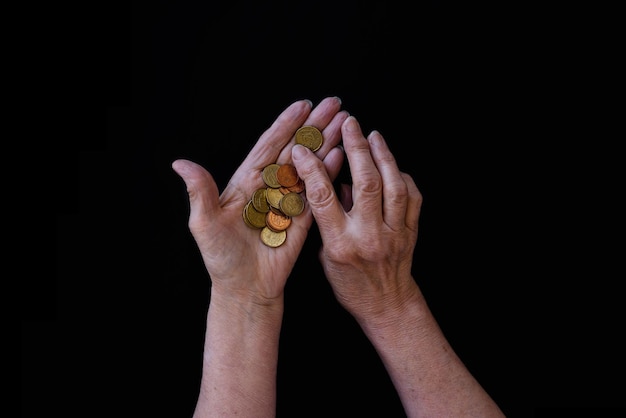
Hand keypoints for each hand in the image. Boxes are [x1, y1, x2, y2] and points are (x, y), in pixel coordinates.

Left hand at [172, 97, 348, 302]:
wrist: (245, 288)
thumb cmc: (221, 258)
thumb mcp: (204, 224)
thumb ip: (199, 192)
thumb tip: (180, 163)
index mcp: (246, 182)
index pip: (268, 146)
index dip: (285, 124)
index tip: (302, 105)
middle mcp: (270, 186)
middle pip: (295, 148)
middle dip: (314, 126)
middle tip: (334, 103)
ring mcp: (288, 200)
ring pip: (310, 165)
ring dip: (327, 143)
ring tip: (345, 122)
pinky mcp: (303, 217)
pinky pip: (318, 190)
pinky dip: (330, 171)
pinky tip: (341, 154)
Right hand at [291, 115, 422, 322]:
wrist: (388, 306)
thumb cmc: (351, 286)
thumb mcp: (325, 258)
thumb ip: (328, 221)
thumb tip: (337, 183)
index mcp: (341, 244)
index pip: (323, 197)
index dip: (312, 168)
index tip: (303, 148)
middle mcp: (369, 236)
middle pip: (365, 182)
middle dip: (357, 148)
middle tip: (350, 124)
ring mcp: (394, 233)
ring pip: (393, 185)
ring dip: (383, 156)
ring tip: (374, 136)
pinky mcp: (411, 232)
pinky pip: (413, 198)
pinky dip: (403, 178)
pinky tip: (393, 165)